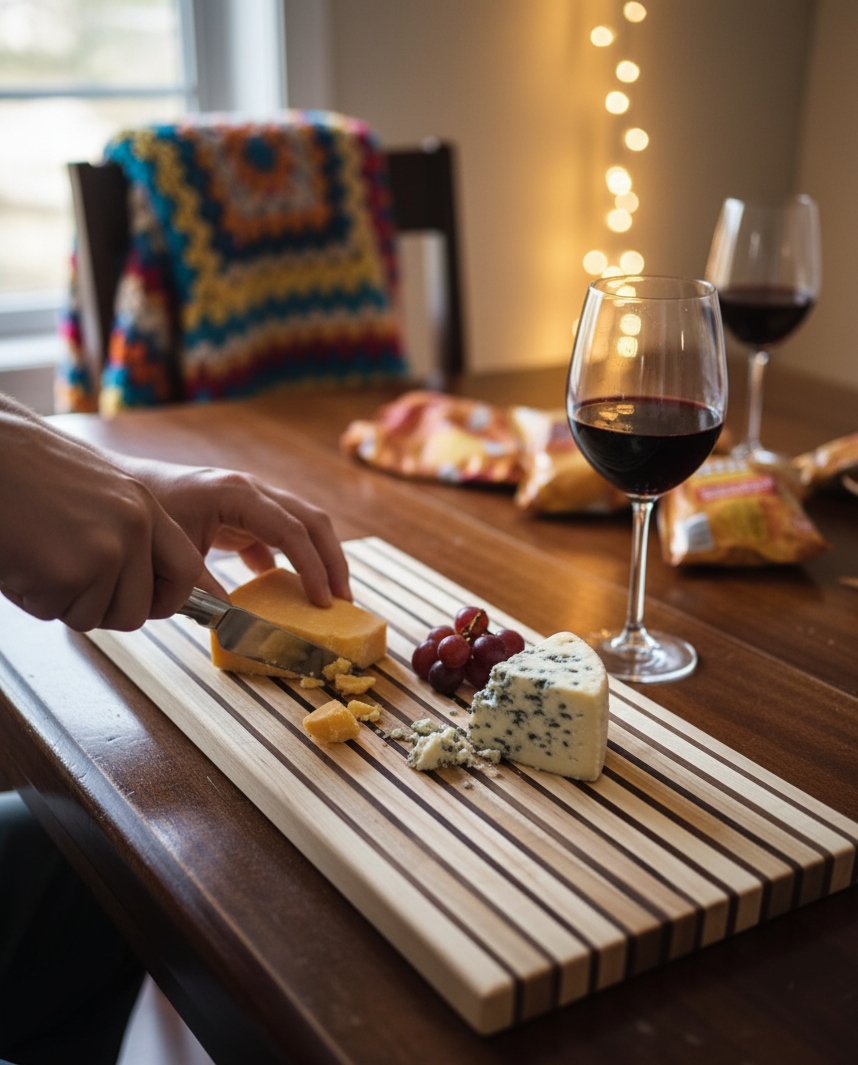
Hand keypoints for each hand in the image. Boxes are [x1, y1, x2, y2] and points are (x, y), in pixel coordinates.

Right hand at [0, 401, 203, 630]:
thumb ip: (125, 532)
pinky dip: (31, 597)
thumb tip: (138, 581)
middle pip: (137, 609)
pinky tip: (19, 560)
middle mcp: (134, 528)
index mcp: (144, 506)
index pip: (186, 570)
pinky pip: (54, 613)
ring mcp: (105, 551)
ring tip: (37, 558)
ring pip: (94, 617)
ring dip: (61, 601)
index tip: (150, 605)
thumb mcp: (98, 491)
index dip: (168, 599)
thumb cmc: (24, 469)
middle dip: (101, 609)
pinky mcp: (69, 574)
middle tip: (68, 584)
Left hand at [116, 457, 351, 606]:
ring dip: (318, 559)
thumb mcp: (175, 553)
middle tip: (343, 600)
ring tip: (329, 596)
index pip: (291, 530)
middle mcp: (251, 491)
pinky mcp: (241, 514)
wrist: (121, 490)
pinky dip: (289, 562)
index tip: (323, 600)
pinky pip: (278, 537)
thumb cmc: (145, 512)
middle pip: (311, 521)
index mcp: (238, 494)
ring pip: (301, 526)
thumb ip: (205, 587)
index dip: (312, 567)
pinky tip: (286, 591)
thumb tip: (235, 622)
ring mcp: (249, 501)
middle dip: (332, 560)